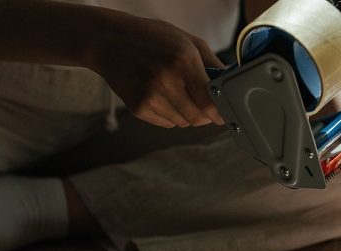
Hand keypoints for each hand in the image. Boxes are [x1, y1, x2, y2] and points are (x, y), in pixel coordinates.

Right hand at [88, 13, 224, 127]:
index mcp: (184, 62)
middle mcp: (167, 82)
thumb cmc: (153, 38)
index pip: (210, 102)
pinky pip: (166, 123)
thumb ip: (213, 63)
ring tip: (180, 96)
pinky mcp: (138, 107)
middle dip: (206, 116)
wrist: (109, 41)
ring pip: (183, 122)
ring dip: (188, 115)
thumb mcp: (188, 41)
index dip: (220, 112)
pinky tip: (163, 97)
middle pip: (198, 117)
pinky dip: (170, 116)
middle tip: (205, 107)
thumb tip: (230, 82)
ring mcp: (150, 97)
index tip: (224, 113)